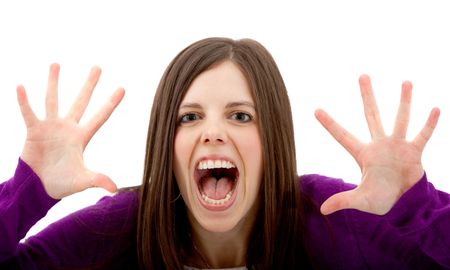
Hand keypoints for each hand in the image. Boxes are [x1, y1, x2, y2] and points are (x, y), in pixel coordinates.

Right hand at [18, 63, 124, 198]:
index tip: (123, 88)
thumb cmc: (61, 184)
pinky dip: (24, 101)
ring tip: (56, 64)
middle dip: (89, 84)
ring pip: (53, 99)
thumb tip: (115, 189)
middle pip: (81, 101)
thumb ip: (98, 180)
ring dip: (54, 82)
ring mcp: (50, 127)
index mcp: (82, 137)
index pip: (100, 116)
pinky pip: (28, 113)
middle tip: (98, 66)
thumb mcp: (82, 181)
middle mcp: (68, 127)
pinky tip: (21, 87)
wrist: (38, 188)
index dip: (111, 103)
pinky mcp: (34, 130)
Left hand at [315, 75, 439, 214]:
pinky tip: (435, 109)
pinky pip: (423, 135)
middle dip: (367, 96)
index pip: (342, 136)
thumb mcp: (360, 200)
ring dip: (404, 102)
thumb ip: (343, 200)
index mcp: (363, 154)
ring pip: (400, 119)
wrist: (404, 204)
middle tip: (363, 75)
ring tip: (406, 82)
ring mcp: (398, 146)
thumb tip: (323, 210)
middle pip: (371, 115)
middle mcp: (379, 144)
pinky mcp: (415, 152)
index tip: (315, 110)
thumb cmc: (380, 200)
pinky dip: (429, 124)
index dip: (329, 124)